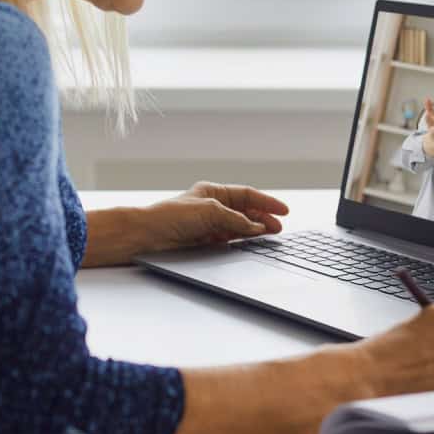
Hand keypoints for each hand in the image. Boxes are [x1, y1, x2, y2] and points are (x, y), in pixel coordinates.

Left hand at [142, 181, 288, 250]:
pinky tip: (251, 243)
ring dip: (255, 230)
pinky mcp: (205, 240)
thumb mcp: (211, 212)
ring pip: (239, 226)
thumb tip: (257, 227)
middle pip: (245, 211)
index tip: (283, 210)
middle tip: (279, 228)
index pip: (247, 194)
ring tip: (270, 236)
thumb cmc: (172, 215)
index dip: (266, 202)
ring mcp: (209, 223)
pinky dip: (242, 240)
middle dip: (263, 218)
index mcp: (213, 191)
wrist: (149, 235)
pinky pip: (229, 238)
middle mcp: (212, 206)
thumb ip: (237, 219)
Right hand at [421, 97, 433, 157]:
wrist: (431, 145)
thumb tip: (427, 98)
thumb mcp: (432, 119)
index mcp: (430, 126)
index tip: (427, 114)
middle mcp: (433, 134)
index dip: (427, 119)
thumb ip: (429, 108)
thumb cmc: (433, 127)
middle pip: (432, 132)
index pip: (428, 122)